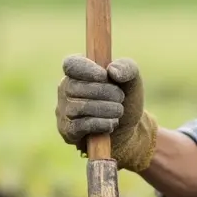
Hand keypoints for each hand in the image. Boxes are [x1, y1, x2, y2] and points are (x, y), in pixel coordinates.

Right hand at [56, 54, 157, 171]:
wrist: (128, 130)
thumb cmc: (125, 100)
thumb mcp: (132, 80)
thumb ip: (127, 67)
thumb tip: (112, 71)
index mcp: (78, 71)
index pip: (71, 64)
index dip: (86, 69)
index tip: (104, 75)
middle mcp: (66, 89)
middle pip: (75, 87)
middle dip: (104, 92)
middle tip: (120, 97)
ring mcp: (64, 111)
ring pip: (79, 107)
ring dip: (105, 109)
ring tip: (119, 111)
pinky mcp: (68, 131)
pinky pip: (80, 125)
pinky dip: (100, 123)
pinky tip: (111, 124)